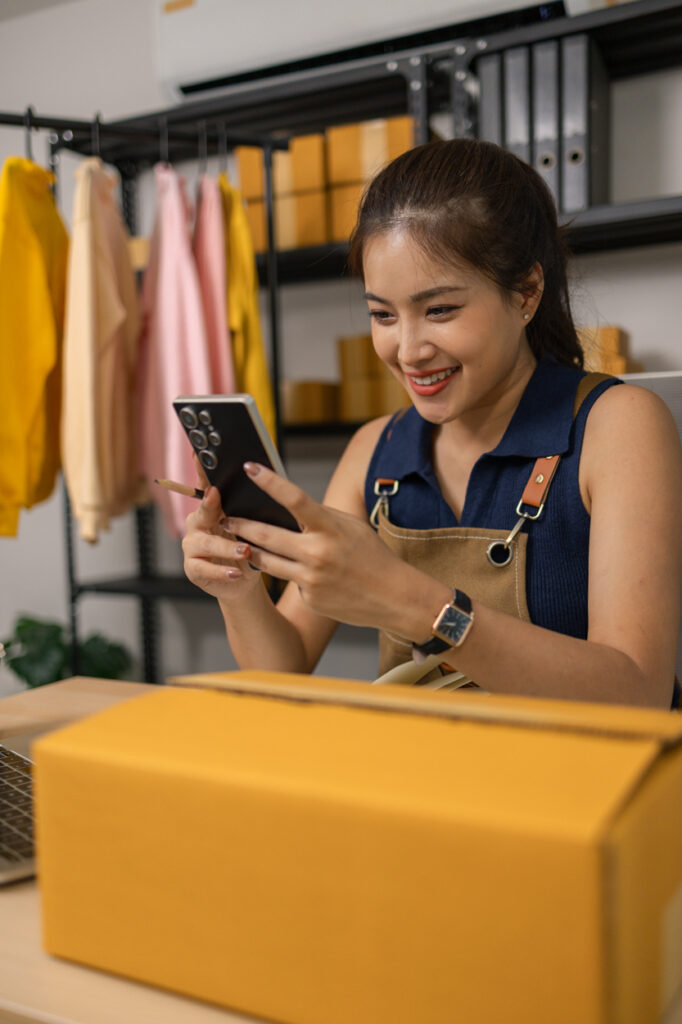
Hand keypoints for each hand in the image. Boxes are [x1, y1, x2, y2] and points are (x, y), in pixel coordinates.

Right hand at [182, 460, 260, 601]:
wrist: (241, 580)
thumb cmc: (248, 548)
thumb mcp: (253, 526)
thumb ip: (252, 508)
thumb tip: (271, 485)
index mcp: (212, 509)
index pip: (206, 485)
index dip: (201, 470)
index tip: (200, 454)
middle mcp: (198, 523)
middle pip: (202, 511)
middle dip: (209, 504)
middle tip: (216, 495)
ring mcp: (193, 545)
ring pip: (205, 543)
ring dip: (226, 547)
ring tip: (245, 551)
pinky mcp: (193, 568)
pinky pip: (203, 568)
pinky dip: (221, 571)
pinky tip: (236, 573)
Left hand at [224, 462, 419, 630]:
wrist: (394, 597)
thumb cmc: (372, 556)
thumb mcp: (349, 527)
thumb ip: (319, 518)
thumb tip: (288, 507)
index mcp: (330, 528)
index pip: (294, 498)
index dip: (269, 481)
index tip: (249, 467)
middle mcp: (318, 553)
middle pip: (267, 535)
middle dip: (241, 525)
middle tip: (225, 517)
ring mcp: (311, 578)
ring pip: (266, 561)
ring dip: (248, 550)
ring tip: (237, 542)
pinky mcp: (309, 597)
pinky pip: (288, 580)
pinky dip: (287, 573)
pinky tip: (293, 571)